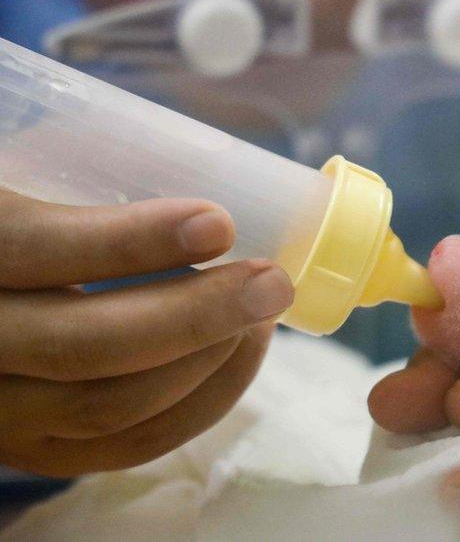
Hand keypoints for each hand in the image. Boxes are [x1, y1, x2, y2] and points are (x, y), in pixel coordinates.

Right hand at [0, 190, 292, 477]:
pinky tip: (238, 353)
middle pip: (82, 347)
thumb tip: (201, 175)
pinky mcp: (33, 449)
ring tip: (261, 313)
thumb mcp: (28, 179)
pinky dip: (200, 402)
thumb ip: (73, 176)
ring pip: (110, 407)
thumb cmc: (23, 216)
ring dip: (208, 362)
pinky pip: (129, 445)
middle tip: (271, 281)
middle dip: (195, 315)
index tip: (219, 223)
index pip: (33, 249)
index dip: (129, 241)